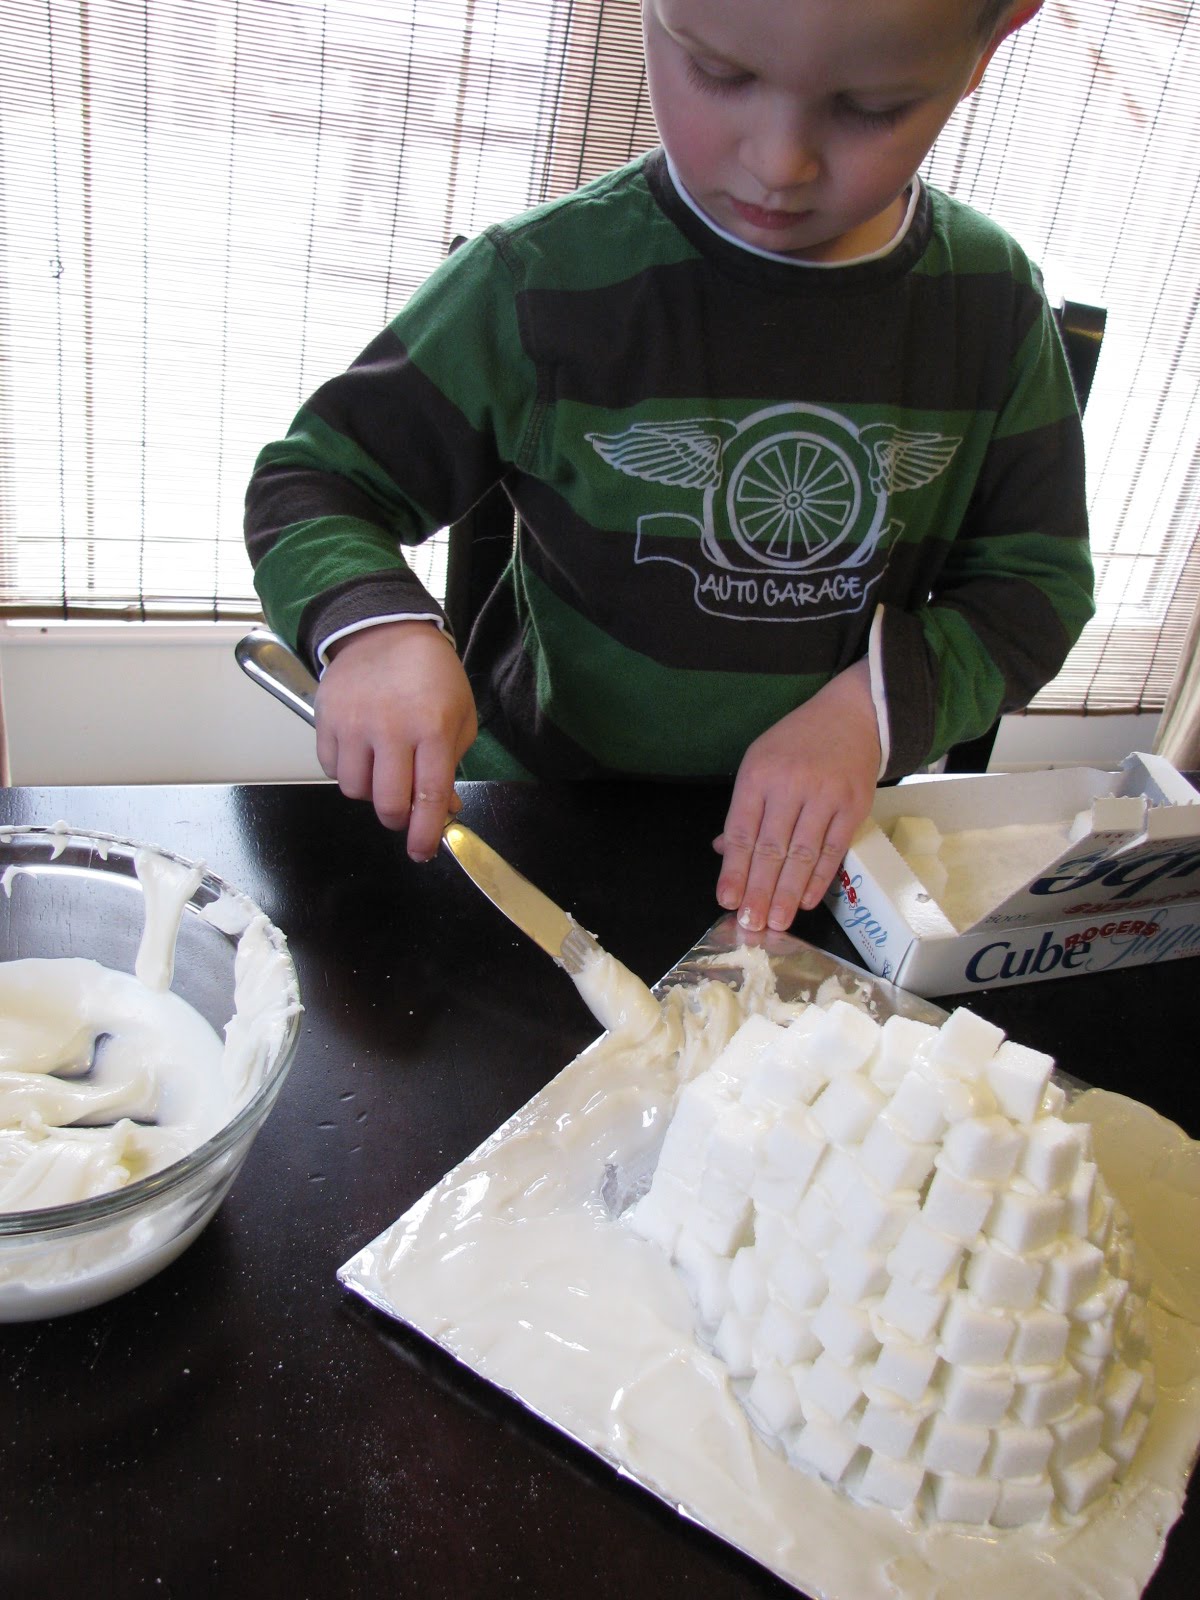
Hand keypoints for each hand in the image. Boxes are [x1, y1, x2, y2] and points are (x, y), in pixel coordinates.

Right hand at [313, 620, 476, 859]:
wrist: (386, 631)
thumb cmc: (431, 675)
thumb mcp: (459, 716)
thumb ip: (451, 766)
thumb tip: (442, 812)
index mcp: (433, 727)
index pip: (429, 796)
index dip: (426, 833)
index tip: (423, 851)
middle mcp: (390, 728)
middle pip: (386, 804)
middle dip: (398, 819)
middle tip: (404, 810)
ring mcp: (353, 724)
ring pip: (355, 790)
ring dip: (371, 792)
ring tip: (383, 769)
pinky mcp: (325, 719)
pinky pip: (330, 768)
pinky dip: (347, 771)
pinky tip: (362, 752)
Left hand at [714, 660, 879, 932]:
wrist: (852, 716)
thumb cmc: (797, 743)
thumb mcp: (759, 763)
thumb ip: (744, 809)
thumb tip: (724, 851)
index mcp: (759, 774)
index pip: (742, 830)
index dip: (734, 869)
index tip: (727, 899)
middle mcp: (791, 784)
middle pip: (772, 848)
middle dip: (759, 890)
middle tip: (751, 923)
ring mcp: (825, 796)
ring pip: (803, 854)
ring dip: (789, 893)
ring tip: (777, 921)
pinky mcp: (854, 806)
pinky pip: (834, 850)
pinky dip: (820, 878)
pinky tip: (808, 900)